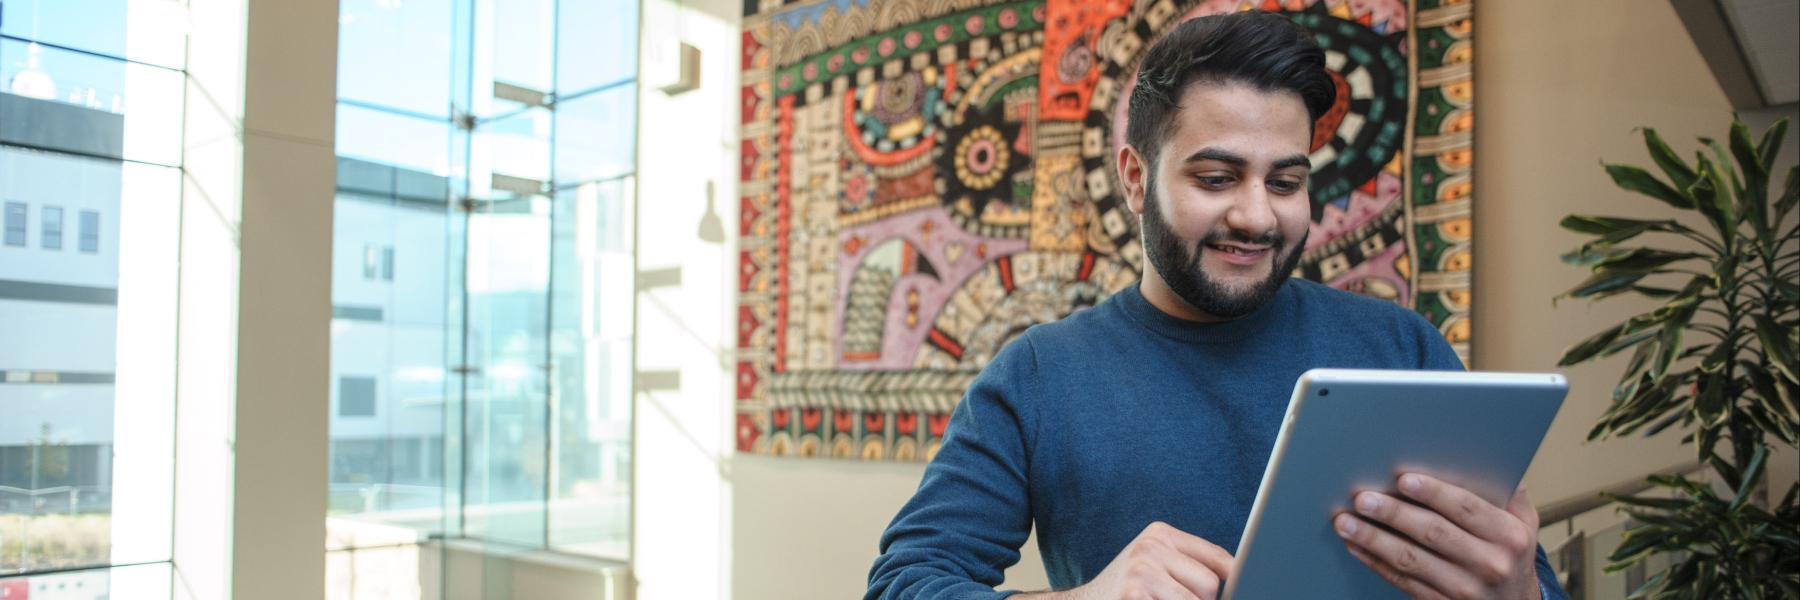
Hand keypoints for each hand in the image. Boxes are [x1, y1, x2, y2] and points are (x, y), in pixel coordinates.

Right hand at [1022, 521, 1235, 599]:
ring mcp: (1141, 572)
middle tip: (1175, 599)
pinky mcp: (1134, 595)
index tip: (1246, 588)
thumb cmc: (1126, 590)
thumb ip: (1189, 566)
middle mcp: (1150, 547)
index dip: (1235, 579)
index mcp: (1160, 534)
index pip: (1218, 558)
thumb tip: (1240, 579)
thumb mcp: (1155, 565)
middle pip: (1211, 583)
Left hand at [1334, 474, 1540, 599]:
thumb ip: (1506, 489)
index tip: (1404, 479)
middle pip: (1433, 533)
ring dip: (1373, 539)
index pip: (1467, 508)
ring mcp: (1464, 587)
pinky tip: (1356, 546)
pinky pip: (1402, 580)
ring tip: (1346, 522)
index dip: (1435, 493)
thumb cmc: (1511, 554)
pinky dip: (1375, 562)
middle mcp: (1488, 563)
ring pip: (1410, 559)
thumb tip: (1481, 452)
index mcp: (1508, 536)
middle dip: (1393, 514)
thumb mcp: (1523, 521)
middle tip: (1362, 498)